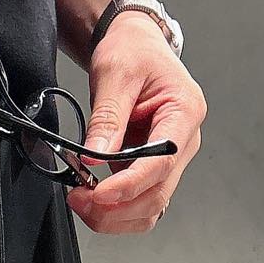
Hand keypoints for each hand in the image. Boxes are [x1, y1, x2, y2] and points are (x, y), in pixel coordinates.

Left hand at [66, 13, 206, 234]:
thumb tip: (94, 157)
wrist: (134, 46)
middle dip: (116, 207)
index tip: (98, 193)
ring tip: (82, 201)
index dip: (128, 185)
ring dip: (115, 215)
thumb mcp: (115, 73)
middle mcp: (184, 142)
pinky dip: (115, 209)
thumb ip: (107, 118)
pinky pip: (139, 201)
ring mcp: (170, 160)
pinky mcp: (153, 169)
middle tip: (79, 198)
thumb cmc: (134, 51)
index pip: (161, 164)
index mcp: (184, 112)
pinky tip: (93, 198)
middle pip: (157, 195)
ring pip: (149, 207)